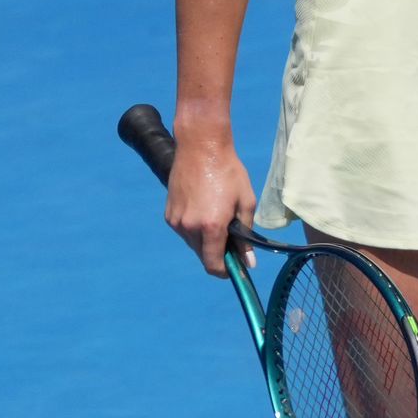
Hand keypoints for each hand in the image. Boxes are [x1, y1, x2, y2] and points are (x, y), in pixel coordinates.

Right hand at [164, 130, 256, 277]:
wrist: (201, 146)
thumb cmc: (229, 171)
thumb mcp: (246, 201)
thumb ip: (246, 235)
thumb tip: (248, 262)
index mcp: (211, 226)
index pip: (214, 265)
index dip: (226, 271)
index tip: (235, 266)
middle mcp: (189, 228)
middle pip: (204, 255)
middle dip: (218, 252)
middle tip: (231, 234)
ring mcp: (176, 221)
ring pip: (193, 244)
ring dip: (205, 240)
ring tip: (216, 214)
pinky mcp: (169, 214)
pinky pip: (184, 231)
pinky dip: (194, 228)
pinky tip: (203, 208)